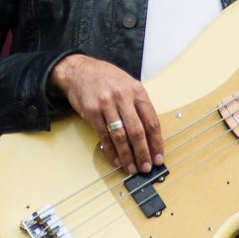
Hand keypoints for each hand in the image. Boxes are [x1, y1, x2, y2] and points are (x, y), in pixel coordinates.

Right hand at [51, 54, 163, 174]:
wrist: (80, 70)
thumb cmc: (107, 78)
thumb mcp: (129, 85)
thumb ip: (139, 106)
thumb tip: (150, 135)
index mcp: (137, 91)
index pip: (151, 121)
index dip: (156, 142)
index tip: (158, 157)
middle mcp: (123, 97)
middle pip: (137, 131)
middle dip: (143, 153)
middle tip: (146, 167)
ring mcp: (106, 104)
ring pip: (120, 136)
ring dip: (127, 156)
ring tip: (132, 167)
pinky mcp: (92, 111)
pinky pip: (103, 136)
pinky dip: (111, 151)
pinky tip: (116, 160)